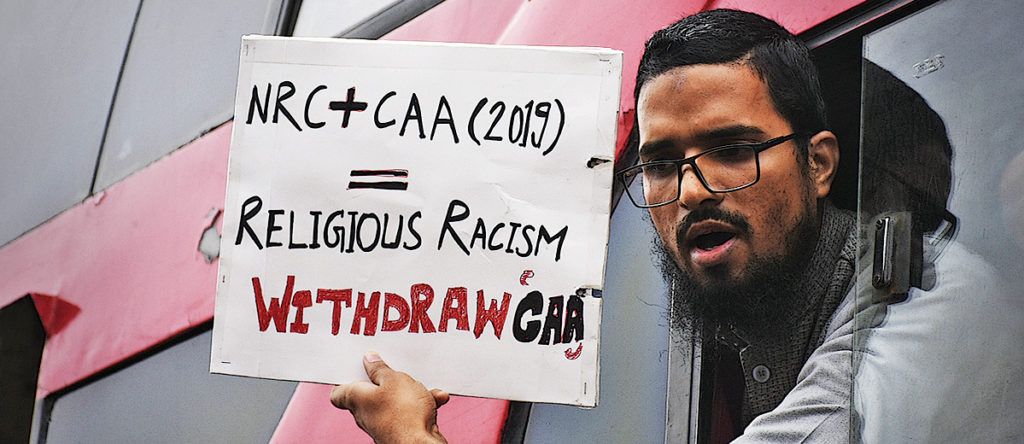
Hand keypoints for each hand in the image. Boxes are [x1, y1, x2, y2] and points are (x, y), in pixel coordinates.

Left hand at [331, 351, 449, 443]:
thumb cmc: (403, 412)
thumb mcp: (394, 379)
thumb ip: (380, 369)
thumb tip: (369, 360)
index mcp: (356, 398)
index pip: (339, 392)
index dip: (345, 378)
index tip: (356, 366)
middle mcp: (366, 413)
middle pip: (370, 392)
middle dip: (385, 379)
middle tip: (393, 367)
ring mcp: (384, 423)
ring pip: (394, 400)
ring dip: (410, 391)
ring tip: (421, 384)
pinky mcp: (402, 429)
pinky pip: (409, 411)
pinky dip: (422, 403)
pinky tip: (436, 397)